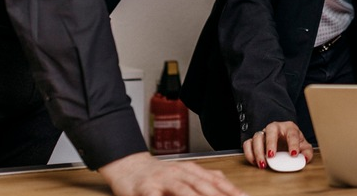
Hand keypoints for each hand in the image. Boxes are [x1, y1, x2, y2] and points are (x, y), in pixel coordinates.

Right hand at [99, 152, 245, 195]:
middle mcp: (177, 173)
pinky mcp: (144, 189)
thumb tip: (226, 184)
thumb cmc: (157, 174)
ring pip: (183, 190)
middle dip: (219, 195)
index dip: (229, 190)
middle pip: (202, 185)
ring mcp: (161, 181)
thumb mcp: (183, 172)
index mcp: (189, 169)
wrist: (126, 165)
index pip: (213, 180)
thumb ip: (203, 178)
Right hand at [242, 120, 313, 168]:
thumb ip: (307, 152)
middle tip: (271, 156)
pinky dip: (249, 153)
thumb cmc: (294, 143)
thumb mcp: (304, 147)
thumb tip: (305, 159)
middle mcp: (275, 127)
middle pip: (270, 130)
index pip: (292, 133)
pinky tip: (255, 162)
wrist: (285, 141)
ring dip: (258, 151)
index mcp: (289, 128)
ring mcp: (264, 133)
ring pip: (257, 136)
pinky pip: (248, 144)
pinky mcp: (255, 140)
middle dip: (270, 143)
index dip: (293, 144)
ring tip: (263, 164)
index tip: (294, 155)